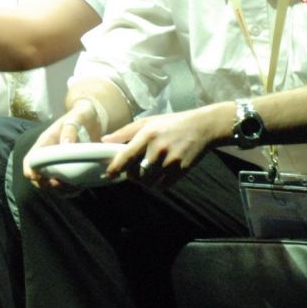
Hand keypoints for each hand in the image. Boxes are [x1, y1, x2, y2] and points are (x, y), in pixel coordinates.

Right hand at [22, 101, 98, 191]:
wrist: (93, 118)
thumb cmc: (82, 115)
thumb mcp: (77, 117)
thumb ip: (70, 128)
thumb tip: (65, 144)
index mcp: (46, 142)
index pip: (31, 159)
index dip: (29, 169)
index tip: (35, 177)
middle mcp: (50, 155)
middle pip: (38, 175)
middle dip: (45, 183)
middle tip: (58, 183)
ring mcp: (60, 164)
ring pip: (52, 182)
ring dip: (59, 189)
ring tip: (71, 187)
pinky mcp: (72, 169)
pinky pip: (67, 184)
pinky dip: (70, 190)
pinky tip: (79, 187)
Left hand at [102, 105, 224, 186]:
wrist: (202, 127)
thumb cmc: (171, 124)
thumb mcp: (147, 122)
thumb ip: (125, 132)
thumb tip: (104, 140)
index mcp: (147, 135)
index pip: (126, 156)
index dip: (115, 168)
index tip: (108, 175)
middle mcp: (158, 149)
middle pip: (135, 173)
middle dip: (130, 174)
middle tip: (132, 169)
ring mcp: (171, 161)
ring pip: (148, 181)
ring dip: (143, 180)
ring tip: (145, 171)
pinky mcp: (182, 170)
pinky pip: (163, 185)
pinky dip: (157, 183)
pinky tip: (158, 174)